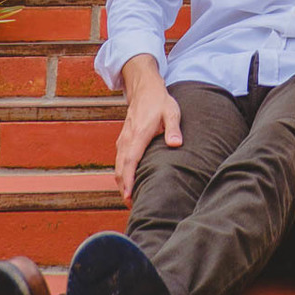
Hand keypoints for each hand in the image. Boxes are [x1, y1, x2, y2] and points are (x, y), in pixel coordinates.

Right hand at [115, 56, 181, 205]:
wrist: (144, 88)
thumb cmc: (160, 101)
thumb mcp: (171, 112)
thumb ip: (173, 129)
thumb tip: (176, 145)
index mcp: (138, 135)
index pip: (130, 162)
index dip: (128, 181)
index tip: (128, 197)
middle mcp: (127, 139)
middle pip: (121, 169)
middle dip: (123, 188)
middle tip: (131, 206)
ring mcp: (123, 139)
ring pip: (118, 166)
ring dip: (122, 183)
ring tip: (130, 199)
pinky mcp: (124, 140)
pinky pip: (120, 160)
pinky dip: (121, 174)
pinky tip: (128, 182)